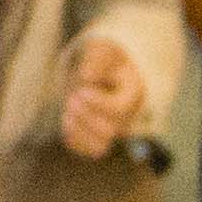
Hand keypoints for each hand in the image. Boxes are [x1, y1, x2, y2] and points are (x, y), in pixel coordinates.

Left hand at [56, 33, 151, 156]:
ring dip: (79, 131)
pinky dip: (73, 140)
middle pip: (110, 131)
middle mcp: (127, 116)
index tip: (82, 91)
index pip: (119, 109)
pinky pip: (87, 151)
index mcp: (133, 93)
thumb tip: (86, 75)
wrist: (100, 72)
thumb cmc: (103, 59)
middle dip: (86, 116)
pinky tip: (67, 120)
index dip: (98, 103)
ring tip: (68, 111)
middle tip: (73, 98)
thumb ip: (96, 59)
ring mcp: (113, 130)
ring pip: (100, 148)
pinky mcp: (98, 138)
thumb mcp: (101, 50)